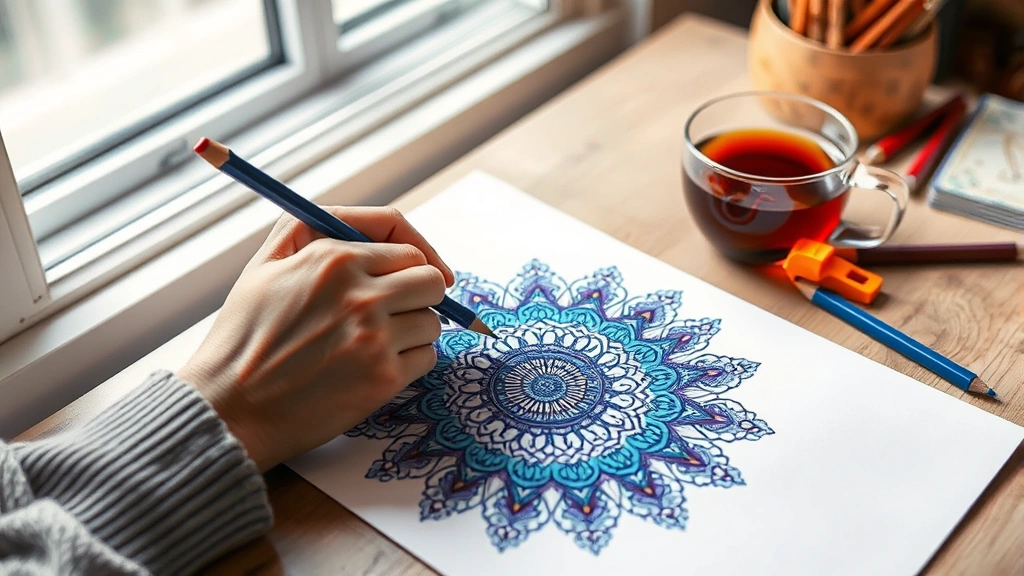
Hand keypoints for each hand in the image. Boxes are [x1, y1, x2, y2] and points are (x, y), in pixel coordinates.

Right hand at [178, 207, 452, 470]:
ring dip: (413, 330)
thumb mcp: (265, 263)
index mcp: (335, 259)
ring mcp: (376, 338)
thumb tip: (368, 228)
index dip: (418, 260)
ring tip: (373, 343)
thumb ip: (314, 230)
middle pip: (431, 281)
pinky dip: (410, 362)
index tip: (425, 272)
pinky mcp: (384, 379)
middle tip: (398, 308)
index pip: (409, 248)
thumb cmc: (243, 337)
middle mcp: (362, 295)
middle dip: (420, 293)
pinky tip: (374, 367)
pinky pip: (426, 358)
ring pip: (431, 321)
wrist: (230, 408)